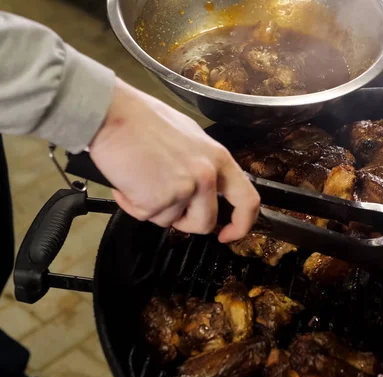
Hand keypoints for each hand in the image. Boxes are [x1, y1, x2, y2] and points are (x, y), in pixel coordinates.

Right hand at [89, 78, 259, 241]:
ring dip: (154, 208)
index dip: (241, 224)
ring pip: (171, 221)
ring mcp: (184, 190)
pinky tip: (126, 181)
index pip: (248, 201)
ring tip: (140, 179)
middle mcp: (207, 176)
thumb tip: (203, 189)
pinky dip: (132, 204)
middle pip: (205, 223)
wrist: (111, 112)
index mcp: (218, 159)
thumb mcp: (190, 138)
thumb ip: (202, 165)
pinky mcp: (157, 200)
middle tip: (164, 203)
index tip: (228, 234)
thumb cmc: (142, 120)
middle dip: (184, 221)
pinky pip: (145, 216)